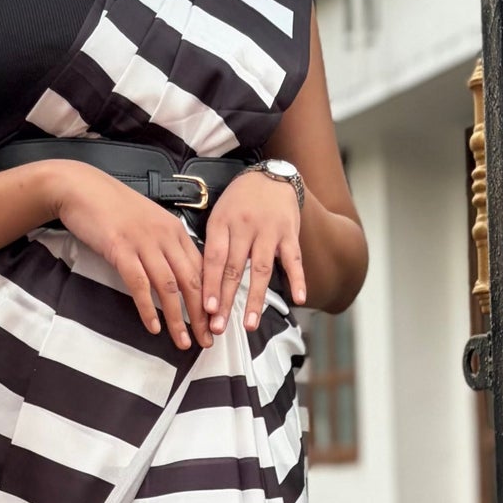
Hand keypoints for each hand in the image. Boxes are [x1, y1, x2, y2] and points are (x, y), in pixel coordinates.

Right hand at [46, 163, 212, 348]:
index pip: (202, 269)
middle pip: (191, 282)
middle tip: (207, 341)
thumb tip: (177, 275)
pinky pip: (139, 284)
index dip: (211, 298)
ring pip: (169, 287)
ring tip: (183, 342)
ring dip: (178, 318)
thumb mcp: (148, 223)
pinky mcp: (121, 249)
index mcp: (175, 230)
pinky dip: (148, 308)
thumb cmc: (112, 207)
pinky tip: (153, 327)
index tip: (215, 321)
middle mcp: (165, 236)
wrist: (81, 188)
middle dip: (201, 315)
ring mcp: (143, 242)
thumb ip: (164, 246)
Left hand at [201, 168, 304, 336]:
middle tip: (219, 326)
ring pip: (261, 269)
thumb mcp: (219, 216)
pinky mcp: (290, 234)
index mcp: (222, 223)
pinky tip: (298, 299)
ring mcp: (269, 231)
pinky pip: (294, 260)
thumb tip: (203, 284)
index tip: (207, 309)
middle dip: (226, 301)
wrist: (270, 175)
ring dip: (255, 299)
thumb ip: (214, 246)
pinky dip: (298, 279)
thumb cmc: (240, 202)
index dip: (211, 285)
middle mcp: (245, 227)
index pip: (215, 259)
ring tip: (249, 324)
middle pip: (234, 269)